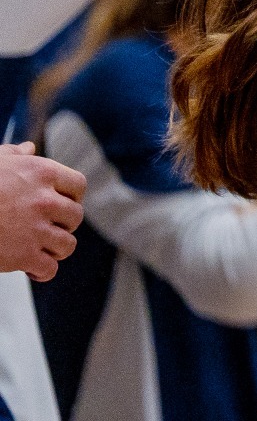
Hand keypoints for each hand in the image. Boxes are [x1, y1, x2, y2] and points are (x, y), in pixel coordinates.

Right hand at [0, 144, 84, 281]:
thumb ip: (14, 155)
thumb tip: (28, 149)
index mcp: (41, 173)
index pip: (78, 186)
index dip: (71, 196)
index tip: (62, 203)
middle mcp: (44, 200)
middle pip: (75, 217)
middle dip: (62, 224)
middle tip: (45, 228)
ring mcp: (36, 229)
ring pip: (67, 244)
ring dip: (54, 248)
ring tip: (38, 247)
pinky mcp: (24, 256)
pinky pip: (49, 269)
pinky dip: (41, 271)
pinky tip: (30, 268)